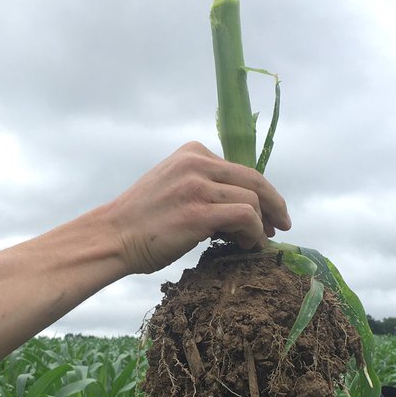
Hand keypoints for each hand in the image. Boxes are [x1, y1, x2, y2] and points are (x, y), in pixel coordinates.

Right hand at [102, 142, 290, 274]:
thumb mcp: (173, 185)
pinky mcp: (199, 213)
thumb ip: (204, 185)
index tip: (269, 211)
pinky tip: (248, 245)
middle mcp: (196, 163)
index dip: (261, 191)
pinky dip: (254, 232)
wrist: (114, 236)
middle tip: (282, 224)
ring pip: (252, 200)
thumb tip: (243, 205)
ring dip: (261, 224)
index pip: (240, 169)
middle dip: (274, 204)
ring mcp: (197, 187)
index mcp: (192, 152)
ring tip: (257, 242)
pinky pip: (245, 216)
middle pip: (254, 180)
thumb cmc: (142, 219)